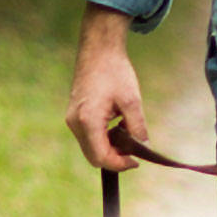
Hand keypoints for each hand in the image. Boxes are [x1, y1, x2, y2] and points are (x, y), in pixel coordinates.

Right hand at [65, 4, 149, 169]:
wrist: (98, 51)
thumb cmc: (114, 72)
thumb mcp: (131, 100)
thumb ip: (137, 126)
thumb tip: (143, 146)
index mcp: (88, 121)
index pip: (101, 157)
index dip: (119, 164)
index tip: (136, 162)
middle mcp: (75, 123)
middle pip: (93, 156)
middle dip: (114, 158)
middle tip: (134, 153)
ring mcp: (72, 119)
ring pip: (90, 148)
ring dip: (109, 148)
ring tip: (128, 135)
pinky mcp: (75, 115)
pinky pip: (88, 136)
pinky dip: (103, 138)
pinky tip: (118, 127)